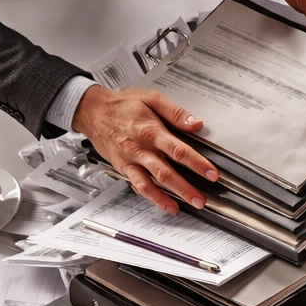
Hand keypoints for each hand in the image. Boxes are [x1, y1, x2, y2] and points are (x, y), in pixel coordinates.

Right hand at [72, 86, 216, 213]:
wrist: (93, 111)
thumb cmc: (123, 104)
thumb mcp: (152, 98)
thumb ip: (175, 112)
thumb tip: (196, 123)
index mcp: (151, 131)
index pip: (178, 150)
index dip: (197, 163)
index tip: (212, 174)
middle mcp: (140, 148)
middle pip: (165, 172)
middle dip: (185, 188)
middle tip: (202, 199)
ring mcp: (131, 160)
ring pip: (150, 183)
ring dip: (168, 198)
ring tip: (185, 207)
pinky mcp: (123, 167)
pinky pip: (138, 185)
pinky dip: (152, 197)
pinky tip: (165, 205)